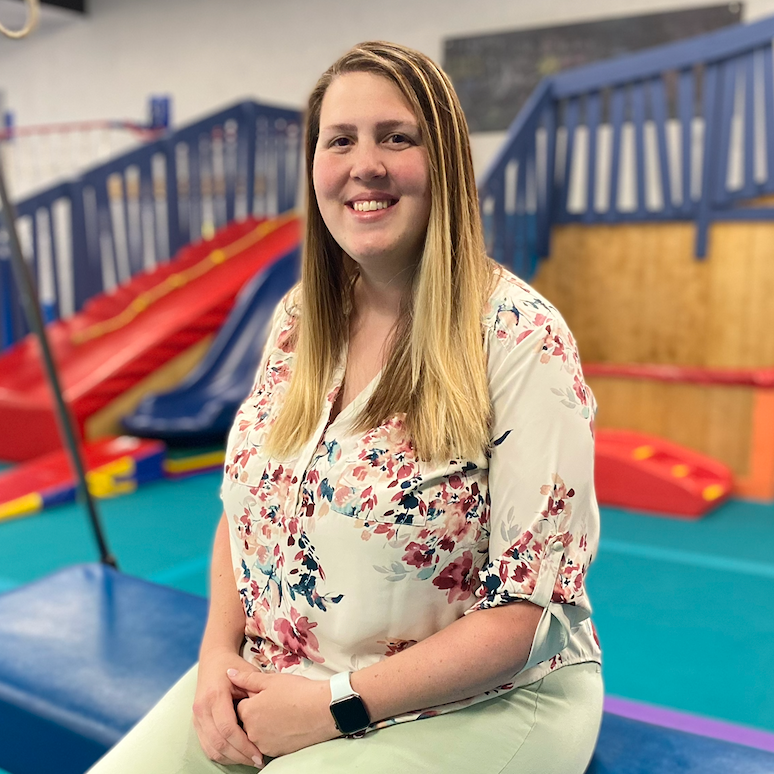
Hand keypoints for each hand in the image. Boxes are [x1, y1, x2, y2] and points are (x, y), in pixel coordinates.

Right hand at [192, 649, 264, 766]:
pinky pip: (207, 746)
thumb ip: (255, 692)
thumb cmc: (233, 665)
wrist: (213, 659)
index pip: (227, 728)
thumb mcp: (248, 673)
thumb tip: (268, 716)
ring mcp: (196, 716)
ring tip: (249, 760)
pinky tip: (236, 755)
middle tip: (257, 761)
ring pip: (211, 748)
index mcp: (215, 695)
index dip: (243, 745)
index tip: (259, 754)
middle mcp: (202, 708)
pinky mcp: (196, 722)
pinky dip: (221, 754)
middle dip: (239, 756)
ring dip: (230, 758)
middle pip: (218, 742)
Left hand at [228, 670, 340, 757]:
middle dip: (257, 713)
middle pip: (247, 721)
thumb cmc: (297, 691)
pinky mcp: (277, 753)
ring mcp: (264, 744)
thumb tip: (229, 673)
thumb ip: (247, 678)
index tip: (266, 694)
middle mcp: (252, 732)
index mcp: (248, 712)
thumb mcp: (271, 679)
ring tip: (283, 713)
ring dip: (265, 725)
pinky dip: (275, 735)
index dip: (253, 698)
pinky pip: (269, 743)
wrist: (322, 709)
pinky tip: (287, 724)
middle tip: (276, 702)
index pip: (240, 705)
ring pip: (258, 733)